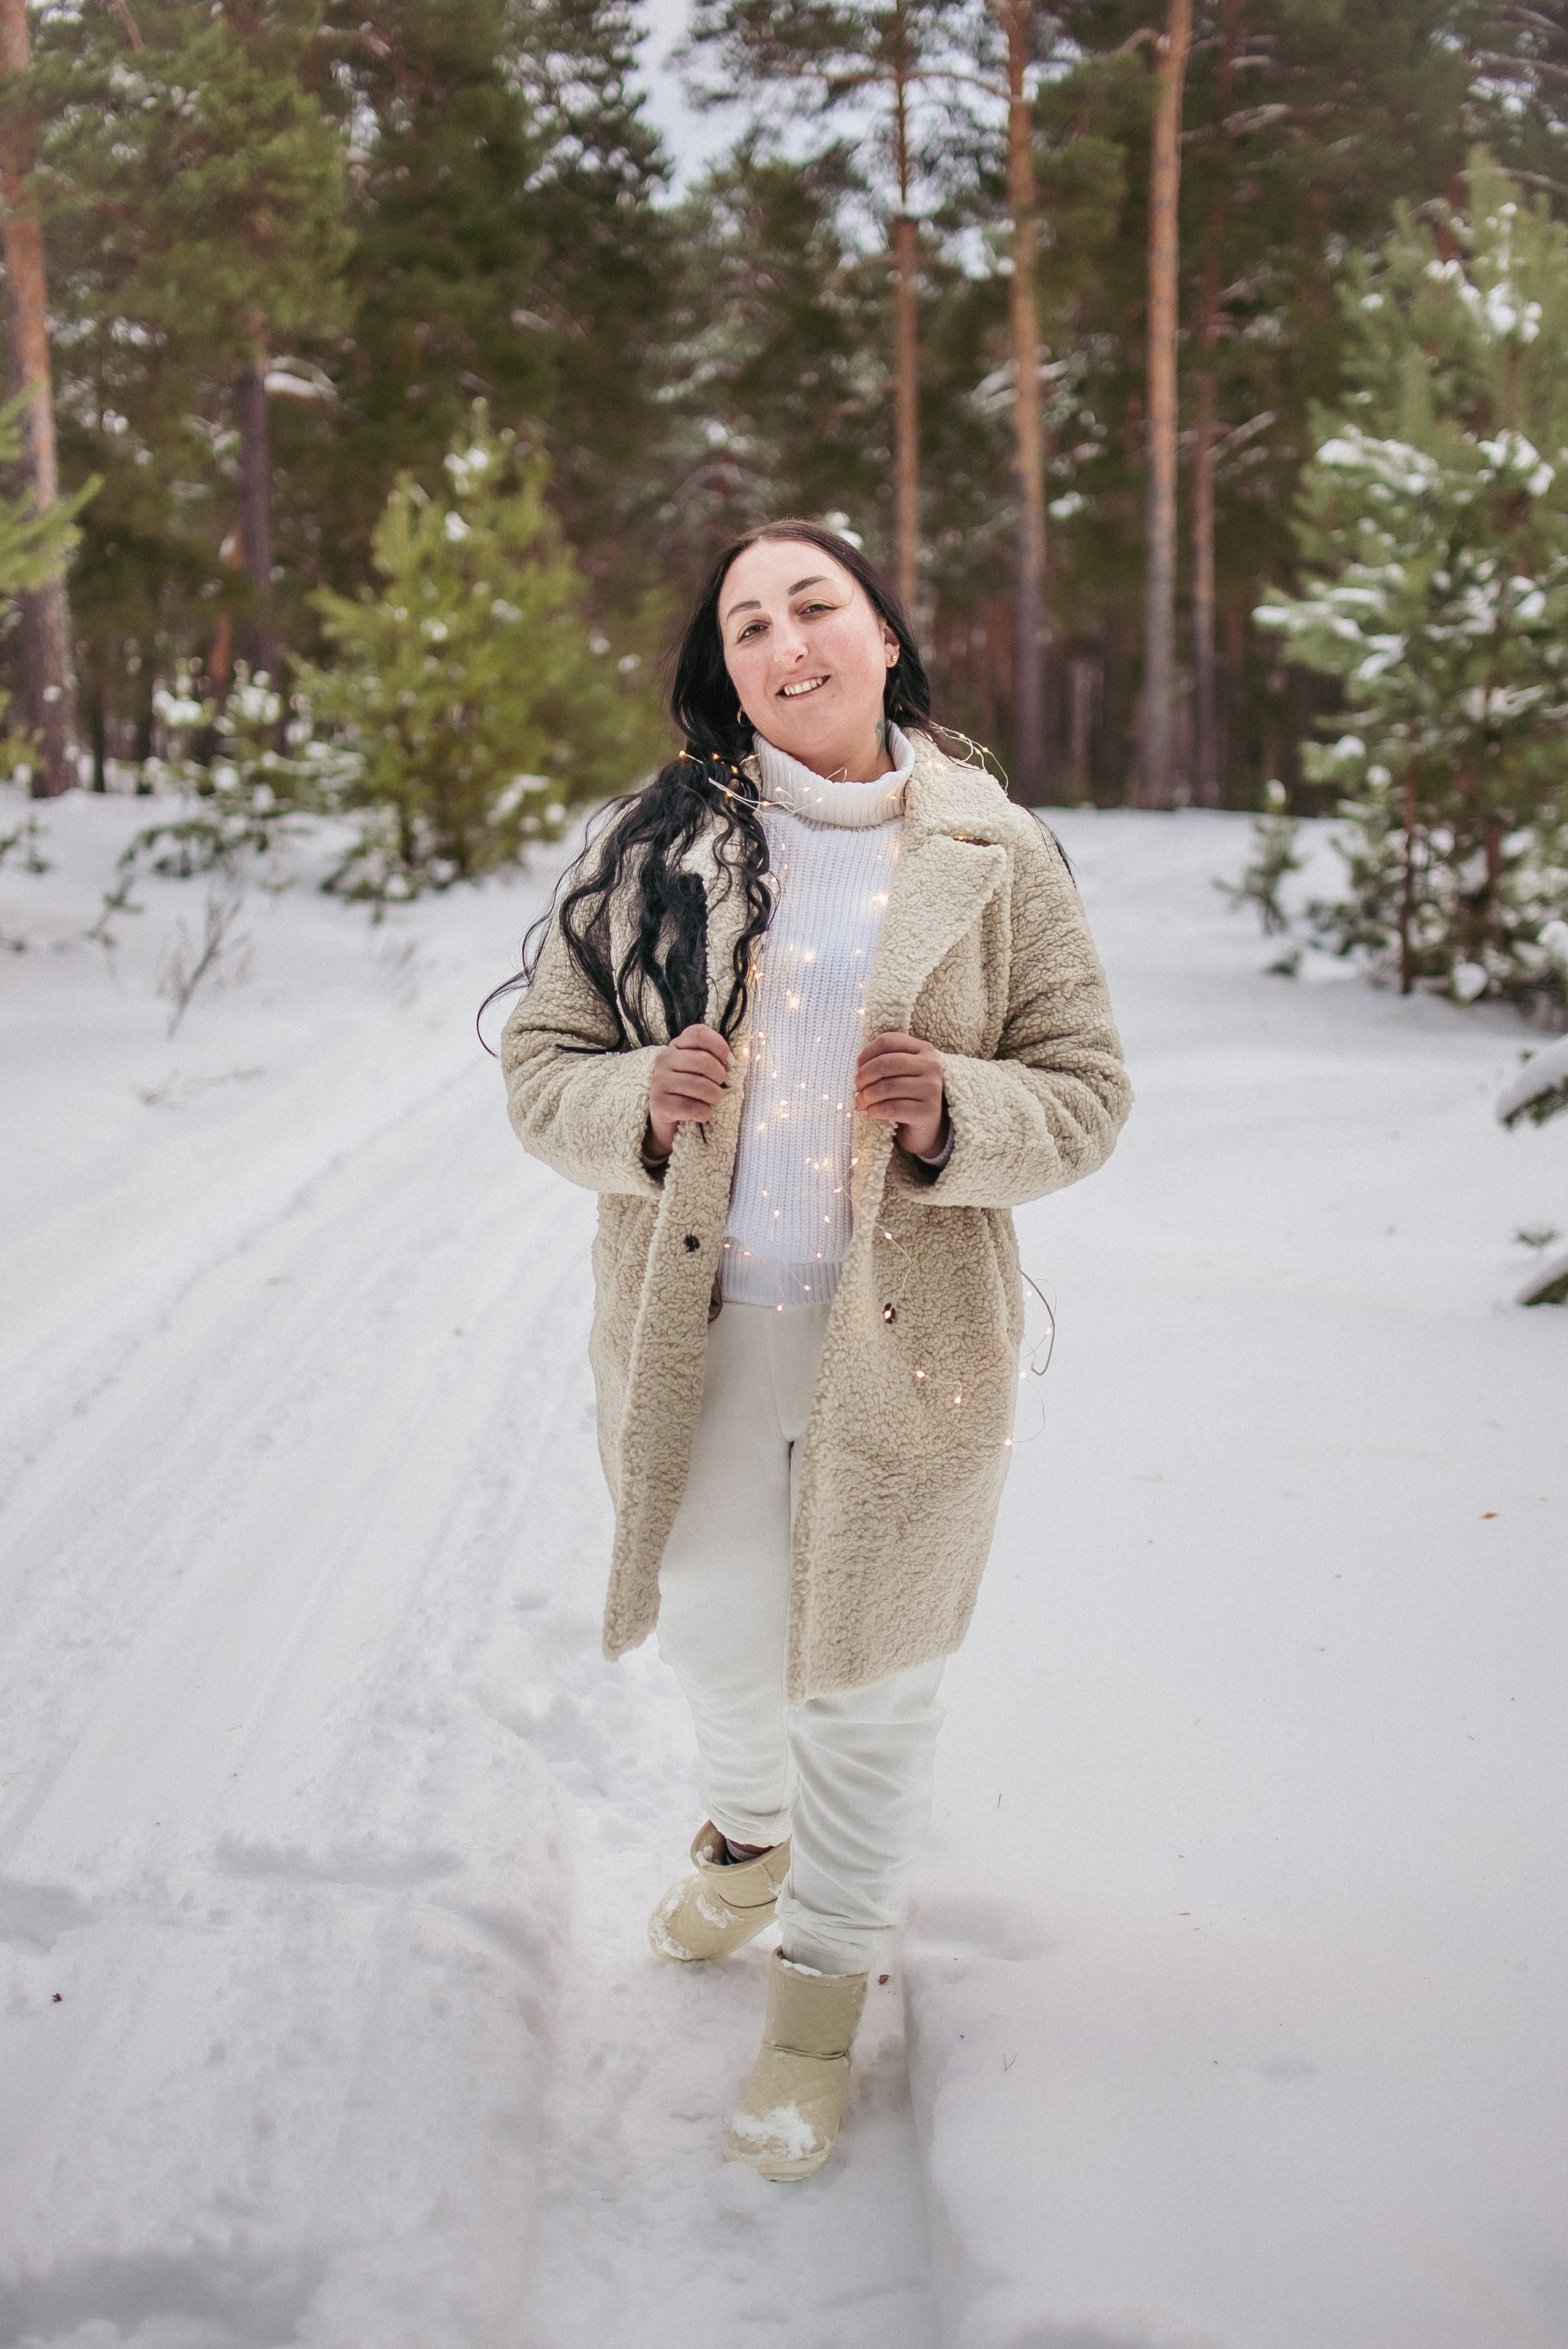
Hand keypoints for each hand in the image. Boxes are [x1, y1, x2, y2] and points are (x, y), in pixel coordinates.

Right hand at [647, 1022, 731, 1156]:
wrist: (666, 1117)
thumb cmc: (690, 1089)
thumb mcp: (700, 1068)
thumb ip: (714, 1057)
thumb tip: (731, 1059)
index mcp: (676, 1046)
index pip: (698, 1033)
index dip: (719, 1046)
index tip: (727, 1061)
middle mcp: (664, 1059)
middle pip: (703, 1060)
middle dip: (719, 1076)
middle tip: (718, 1085)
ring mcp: (659, 1081)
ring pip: (700, 1086)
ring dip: (714, 1097)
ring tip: (711, 1100)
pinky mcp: (659, 1103)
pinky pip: (693, 1108)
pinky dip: (704, 1113)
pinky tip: (701, 1113)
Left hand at [854, 1030, 947, 1157]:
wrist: (926, 1124)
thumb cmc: (906, 1094)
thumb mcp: (899, 1072)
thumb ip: (883, 1061)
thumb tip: (858, 1069)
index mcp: (923, 1049)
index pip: (888, 1041)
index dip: (866, 1054)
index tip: (858, 1068)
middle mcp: (931, 1065)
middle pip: (886, 1063)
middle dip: (864, 1076)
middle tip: (857, 1087)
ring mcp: (932, 1088)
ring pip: (888, 1087)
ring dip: (867, 1096)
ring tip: (860, 1102)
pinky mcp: (928, 1111)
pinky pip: (893, 1108)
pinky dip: (875, 1110)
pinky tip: (871, 1112)